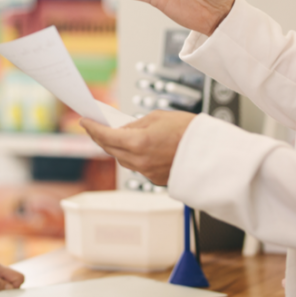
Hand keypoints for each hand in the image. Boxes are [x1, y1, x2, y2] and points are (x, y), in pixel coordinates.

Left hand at [80, 111, 196, 184]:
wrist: (211, 153)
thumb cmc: (189, 131)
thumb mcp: (158, 117)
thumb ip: (136, 124)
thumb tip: (123, 130)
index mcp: (138, 142)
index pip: (105, 136)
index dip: (92, 128)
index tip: (84, 121)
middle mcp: (139, 161)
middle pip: (110, 149)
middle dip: (100, 137)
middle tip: (93, 127)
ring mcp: (147, 172)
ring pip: (122, 159)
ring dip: (114, 148)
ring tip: (111, 136)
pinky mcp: (155, 179)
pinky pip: (136, 166)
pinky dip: (131, 156)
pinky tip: (132, 147)